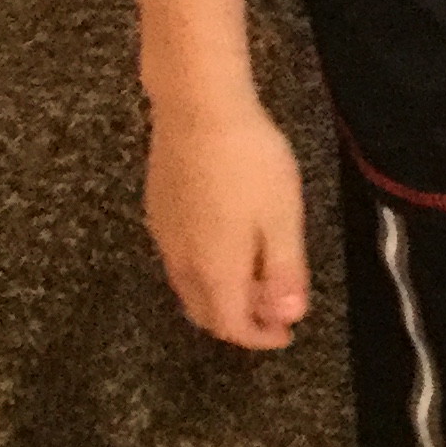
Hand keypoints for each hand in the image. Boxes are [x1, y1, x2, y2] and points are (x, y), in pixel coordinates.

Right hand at [145, 96, 308, 349]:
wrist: (197, 109)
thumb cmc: (250, 163)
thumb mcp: (282, 216)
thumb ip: (284, 270)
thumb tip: (287, 318)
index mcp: (214, 270)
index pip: (231, 324)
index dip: (259, 337)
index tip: (284, 336)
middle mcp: (181, 262)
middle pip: (205, 312)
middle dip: (238, 322)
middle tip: (271, 315)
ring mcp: (164, 236)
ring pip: (189, 287)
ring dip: (220, 297)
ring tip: (253, 283)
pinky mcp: (158, 210)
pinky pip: (180, 260)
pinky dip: (204, 271)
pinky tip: (225, 248)